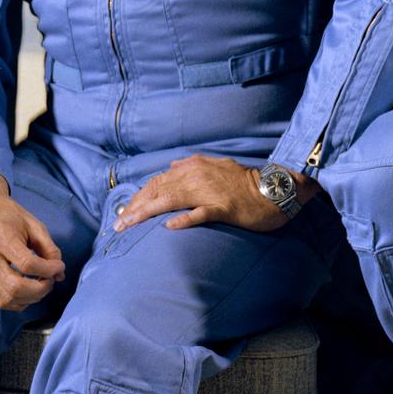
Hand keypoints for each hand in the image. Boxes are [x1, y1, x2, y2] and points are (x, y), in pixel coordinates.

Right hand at [0, 167, 65, 310]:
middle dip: (40, 289)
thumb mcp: (33, 225)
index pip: (27, 264)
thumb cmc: (9, 216)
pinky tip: (28, 291)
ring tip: (41, 285)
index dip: (48, 270)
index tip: (59, 267)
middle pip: (15, 287)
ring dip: (31, 298)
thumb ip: (49, 248)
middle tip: (51, 280)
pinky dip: (19, 302)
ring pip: (7, 299)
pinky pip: (0, 302)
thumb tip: (60, 275)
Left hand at [113, 154, 316, 234]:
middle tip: (119, 225)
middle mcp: (197, 175)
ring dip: (147, 213)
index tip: (125, 213)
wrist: (273, 189)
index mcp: (193, 166)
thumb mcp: (215, 166)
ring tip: (130, 225)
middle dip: (135, 207)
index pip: (158, 181)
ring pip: (171, 200)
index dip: (139, 197)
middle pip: (158, 190)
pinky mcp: (223, 207)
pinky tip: (169, 228)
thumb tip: (173, 165)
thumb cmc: (244, 183)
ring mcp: (209, 191)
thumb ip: (193, 166)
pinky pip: (199, 213)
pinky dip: (183, 220)